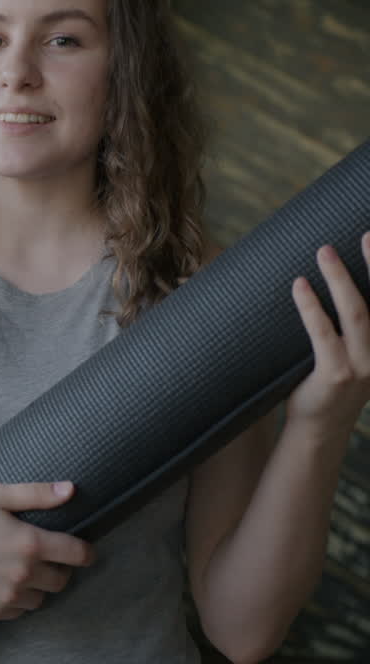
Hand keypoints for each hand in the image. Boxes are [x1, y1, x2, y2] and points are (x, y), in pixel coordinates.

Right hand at [0, 481, 93, 620]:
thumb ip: (35, 493)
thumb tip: (70, 490)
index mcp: (29, 543)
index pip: (77, 554)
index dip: (86, 552)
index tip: (84, 552)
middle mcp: (25, 573)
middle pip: (62, 580)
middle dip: (59, 569)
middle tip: (44, 559)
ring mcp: (9, 595)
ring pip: (41, 597)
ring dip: (38, 586)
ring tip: (20, 571)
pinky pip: (20, 610)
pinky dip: (18, 599)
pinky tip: (3, 583)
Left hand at [285, 236, 369, 435]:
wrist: (319, 429)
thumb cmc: (328, 383)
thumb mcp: (349, 353)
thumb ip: (348, 327)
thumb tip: (322, 281)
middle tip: (365, 234)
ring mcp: (363, 366)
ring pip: (357, 313)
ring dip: (340, 279)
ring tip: (324, 252)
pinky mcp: (336, 375)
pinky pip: (323, 334)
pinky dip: (311, 307)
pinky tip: (299, 285)